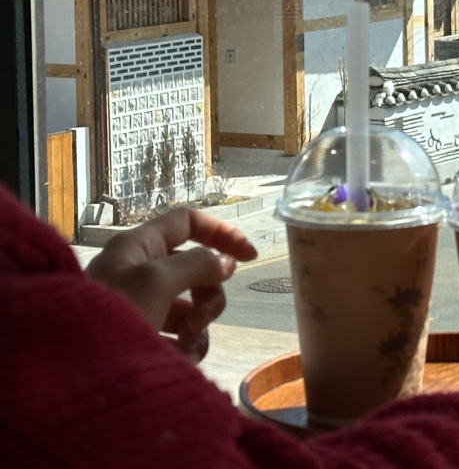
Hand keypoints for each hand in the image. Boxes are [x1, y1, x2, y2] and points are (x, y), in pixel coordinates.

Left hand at [86, 208, 257, 363]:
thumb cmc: (110, 313)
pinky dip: (187, 347)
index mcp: (138, 246)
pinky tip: (176, 360)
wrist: (71, 373)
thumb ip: (197, 264)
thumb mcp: (157, 279)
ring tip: (184, 345)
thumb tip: (225, 262)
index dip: (220, 233)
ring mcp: (143, 305)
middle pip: (197, 269)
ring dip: (198, 325)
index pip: (187, 223)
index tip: (249, 257)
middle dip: (208, 294)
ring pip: (193, 305)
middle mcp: (140, 271)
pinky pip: (182, 335)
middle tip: (198, 318)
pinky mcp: (144, 336)